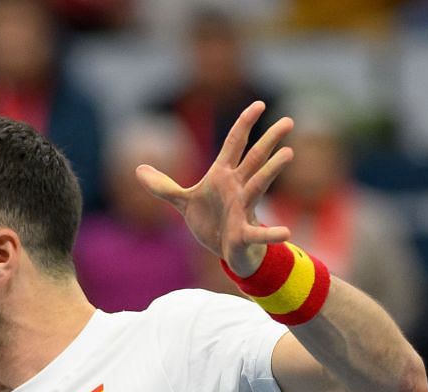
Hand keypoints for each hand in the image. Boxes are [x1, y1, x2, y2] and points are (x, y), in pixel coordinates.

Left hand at [137, 101, 294, 276]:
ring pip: (259, 185)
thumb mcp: (183, 201)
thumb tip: (138, 169)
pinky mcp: (244, 234)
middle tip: (288, 121)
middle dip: (269, 140)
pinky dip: (272, 233)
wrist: (224, 250)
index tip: (259, 104)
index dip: (245, 124)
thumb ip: (163, 185)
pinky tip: (285, 233)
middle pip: (254, 159)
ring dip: (272, 170)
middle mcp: (238, 188)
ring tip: (288, 153)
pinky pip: (259, 233)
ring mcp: (243, 209)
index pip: (235, 144)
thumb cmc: (210, 220)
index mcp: (223, 176)